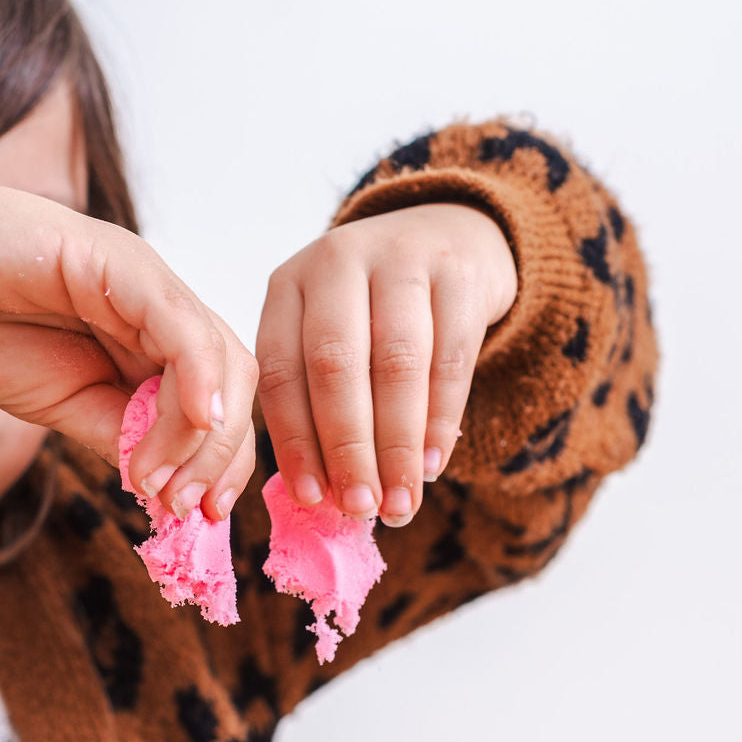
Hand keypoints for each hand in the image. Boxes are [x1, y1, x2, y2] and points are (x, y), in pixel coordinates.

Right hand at [0, 175, 257, 517]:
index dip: (224, 461)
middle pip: (234, 382)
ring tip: (160, 482)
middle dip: (222, 456)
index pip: (222, 400)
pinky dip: (196, 381)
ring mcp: (145, 282)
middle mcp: (161, 311)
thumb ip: (118, 437)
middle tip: (187, 508)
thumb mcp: (62, 408)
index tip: (201, 516)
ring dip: (204, 435)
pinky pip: (181, 326)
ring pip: (219, 359)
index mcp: (153, 343)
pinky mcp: (119, 262)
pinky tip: (188, 424)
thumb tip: (169, 491)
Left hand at [256, 203, 517, 525]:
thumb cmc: (376, 309)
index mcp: (290, 285)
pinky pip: (450, 358)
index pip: (283, 371)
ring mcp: (400, 259)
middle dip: (348, 449)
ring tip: (401, 503)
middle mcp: (337, 262)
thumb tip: (319, 498)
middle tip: (359, 509)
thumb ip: (318, 399)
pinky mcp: (459, 272)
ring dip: (398, 445)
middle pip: (336, 367)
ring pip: (397, 365)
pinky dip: (441, 420)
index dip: (295, 441)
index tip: (312, 500)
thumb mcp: (331, 331)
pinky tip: (434, 465)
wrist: (450, 232)